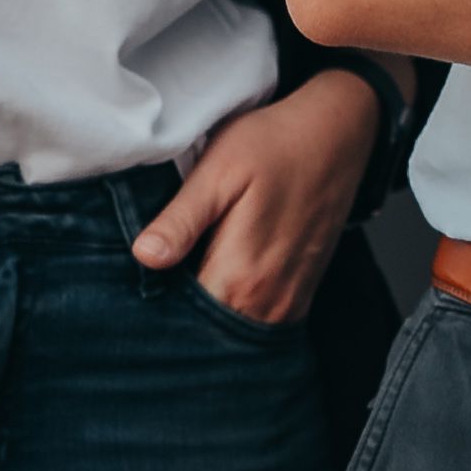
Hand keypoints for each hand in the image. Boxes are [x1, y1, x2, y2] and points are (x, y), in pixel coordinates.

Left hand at [128, 67, 374, 324]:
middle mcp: (268, 302)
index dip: (155, 314)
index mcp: (240, 276)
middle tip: (153, 289)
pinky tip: (216, 281)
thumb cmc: (273, 144)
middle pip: (208, 337)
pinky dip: (233, 311)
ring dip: (206, 318)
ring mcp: (289, 302)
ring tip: (182, 285)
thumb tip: (144, 257)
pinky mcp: (300, 293)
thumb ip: (182, 220)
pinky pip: (257, 321)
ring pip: (233, 332)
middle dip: (178, 321)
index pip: (184, 325)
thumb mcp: (218, 171)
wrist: (336, 133)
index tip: (134, 298)